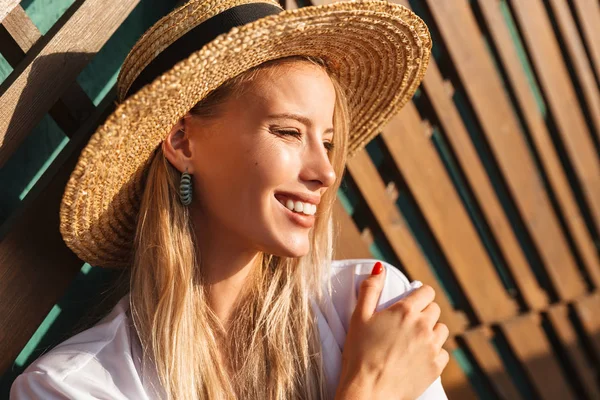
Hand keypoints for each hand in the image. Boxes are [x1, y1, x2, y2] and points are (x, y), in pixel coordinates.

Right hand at [335, 262, 448, 399]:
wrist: (367, 391)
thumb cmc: (359, 353)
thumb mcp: (358, 317)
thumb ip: (370, 289)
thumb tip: (380, 268)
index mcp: (406, 311)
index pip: (426, 291)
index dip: (419, 294)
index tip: (411, 301)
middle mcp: (423, 327)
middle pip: (434, 309)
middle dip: (423, 312)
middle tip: (406, 322)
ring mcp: (432, 348)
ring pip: (441, 330)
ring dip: (430, 331)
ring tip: (413, 340)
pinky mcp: (435, 368)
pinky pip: (443, 353)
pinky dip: (433, 352)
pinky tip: (417, 356)